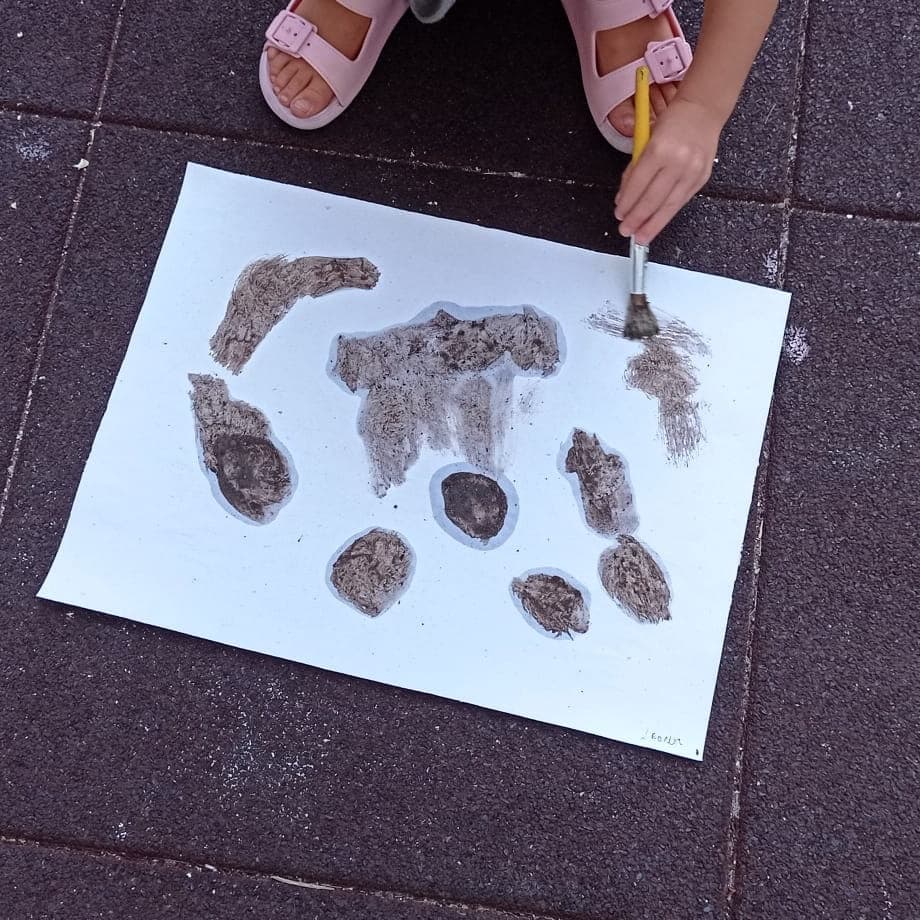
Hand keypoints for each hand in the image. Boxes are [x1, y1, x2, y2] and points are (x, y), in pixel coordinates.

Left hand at [614, 96, 722, 245]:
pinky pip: (681, 201)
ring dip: (653, 224)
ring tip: (641, 236)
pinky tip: (658, 222)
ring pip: (669, 205)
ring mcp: (692, 170)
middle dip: (637, 218)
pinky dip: (668, 213)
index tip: (619, 214)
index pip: (638, 184)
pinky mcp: (702, 177)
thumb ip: (635, 168)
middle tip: (626, 230)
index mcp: (659, 149)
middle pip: (653, 198)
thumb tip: (624, 198)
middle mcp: (678, 161)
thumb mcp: (647, 139)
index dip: (627, 203)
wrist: (703, 110)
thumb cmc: (673, 122)